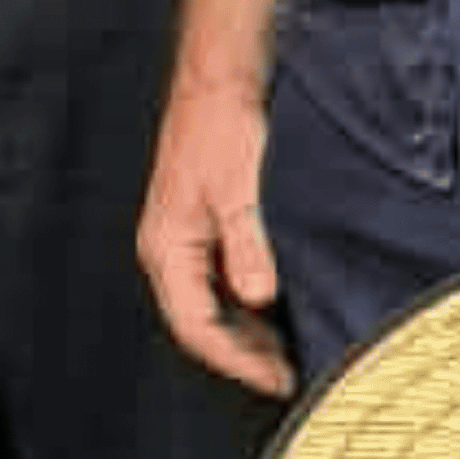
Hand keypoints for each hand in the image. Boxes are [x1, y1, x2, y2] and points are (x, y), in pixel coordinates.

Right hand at [136, 81, 294, 398]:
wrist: (220, 79)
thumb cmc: (221, 126)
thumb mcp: (238, 187)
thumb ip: (246, 244)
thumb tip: (257, 298)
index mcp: (167, 245)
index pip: (194, 325)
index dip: (236, 360)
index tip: (278, 379)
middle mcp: (170, 248)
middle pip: (200, 322)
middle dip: (243, 354)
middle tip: (292, 375)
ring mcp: (188, 238)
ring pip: (212, 305)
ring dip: (248, 333)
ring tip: (292, 351)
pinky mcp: (207, 226)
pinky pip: (223, 283)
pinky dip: (251, 306)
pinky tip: (282, 310)